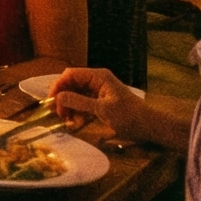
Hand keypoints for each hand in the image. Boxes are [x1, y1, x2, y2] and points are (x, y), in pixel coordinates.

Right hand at [48, 66, 172, 145]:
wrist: (149, 127)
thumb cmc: (129, 116)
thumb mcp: (102, 109)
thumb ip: (78, 102)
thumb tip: (57, 97)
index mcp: (98, 76)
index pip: (70, 74)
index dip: (58, 86)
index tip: (51, 101)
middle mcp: (97, 80)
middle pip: (71, 84)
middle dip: (63, 98)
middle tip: (60, 114)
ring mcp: (98, 90)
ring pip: (75, 94)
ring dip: (69, 107)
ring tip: (69, 121)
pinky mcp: (100, 101)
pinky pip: (83, 103)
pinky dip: (77, 111)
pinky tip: (77, 122)